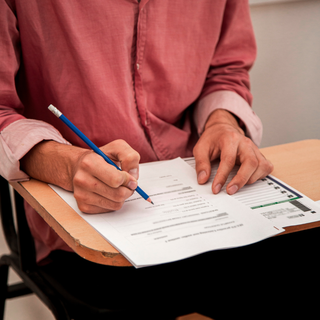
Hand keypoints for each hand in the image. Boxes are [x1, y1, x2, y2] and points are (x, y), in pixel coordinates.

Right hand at [21, 139, 139, 212]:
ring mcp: (81, 195)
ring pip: (116, 204)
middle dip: (128, 189)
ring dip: (122, 196)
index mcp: (90, 163)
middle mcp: (82, 180)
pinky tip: (108, 193)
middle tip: (127, 183)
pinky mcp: (83, 206)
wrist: (77, 167)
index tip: (129, 177)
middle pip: (119, 194)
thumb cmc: (100, 156)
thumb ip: (130, 155)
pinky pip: (108, 210)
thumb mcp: (116, 147)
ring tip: (116, 186)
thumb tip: (133, 175)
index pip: (117, 179)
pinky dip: (113, 203)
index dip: (129, 179)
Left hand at [193, 109, 272, 194]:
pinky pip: (266, 167)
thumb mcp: (200, 148)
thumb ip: (201, 164)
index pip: (228, 160)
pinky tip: (248, 179)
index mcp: (230, 138)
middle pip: (251, 162)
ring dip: (250, 179)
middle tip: (230, 191)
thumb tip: (203, 180)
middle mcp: (245, 143)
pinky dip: (259, 176)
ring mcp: (254, 148)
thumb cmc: (212, 139)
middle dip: (241, 179)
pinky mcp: (259, 154)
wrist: (223, 129)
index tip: (216, 188)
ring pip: (261, 165)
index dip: (222, 176)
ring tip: (236, 186)